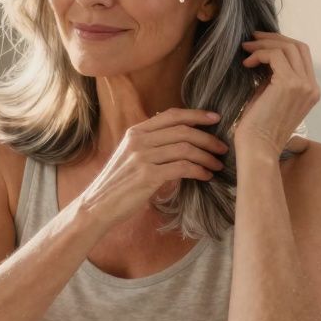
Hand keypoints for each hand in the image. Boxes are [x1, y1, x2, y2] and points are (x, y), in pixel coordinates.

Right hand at [76, 108, 229, 227]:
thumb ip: (150, 143)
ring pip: (186, 149)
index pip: (171, 115)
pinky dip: (199, 171)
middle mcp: (138, 140)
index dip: (196, 114)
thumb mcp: (130, 155)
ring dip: (207, 157)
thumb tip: (179, 137)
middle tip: (222, 148)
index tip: (216, 118)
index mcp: (135, 132)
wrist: (97, 205)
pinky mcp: (147, 176)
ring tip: (217, 165)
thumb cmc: (118, 184)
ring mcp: (142, 157)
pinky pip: (182, 168)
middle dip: (208, 138)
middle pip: (183, 131)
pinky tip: (205, 176)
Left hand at [237, 30, 319, 157]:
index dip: (280, 44)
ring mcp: (304, 85)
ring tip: (245, 50)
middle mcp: (312, 87)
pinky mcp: (290, 84)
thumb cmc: (257, 127)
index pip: (302, 55)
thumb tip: (263, 55)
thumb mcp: (269, 96)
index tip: (259, 43)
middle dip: (273, 39)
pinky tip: (246, 64)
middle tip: (251, 39)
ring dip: (263, 44)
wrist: (257, 148)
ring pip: (288, 47)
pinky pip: (275, 55)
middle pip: (298, 46)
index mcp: (311, 91)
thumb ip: (272, 77)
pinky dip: (259, 54)